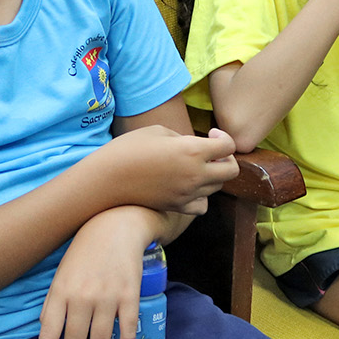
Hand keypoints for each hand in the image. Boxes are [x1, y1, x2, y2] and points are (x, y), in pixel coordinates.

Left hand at [38, 207, 149, 338]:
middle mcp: (81, 298)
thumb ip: (53, 303)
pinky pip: (127, 334)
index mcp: (60, 292)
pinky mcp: (129, 297)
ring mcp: (107, 299)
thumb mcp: (61, 274)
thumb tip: (48, 332)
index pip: (48, 336)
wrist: (116, 226)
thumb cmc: (84, 251)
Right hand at [101, 125, 237, 214]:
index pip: (228, 146)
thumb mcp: (157, 131)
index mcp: (193, 150)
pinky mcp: (177, 206)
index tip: (211, 133)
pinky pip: (202, 205)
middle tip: (212, 153)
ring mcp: (188, 193)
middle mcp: (195, 174)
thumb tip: (194, 146)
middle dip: (226, 159)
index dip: (223, 137)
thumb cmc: (128, 149)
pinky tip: (189, 187)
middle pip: (231, 171)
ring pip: (217, 187)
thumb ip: (183, 138)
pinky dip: (201, 196)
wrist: (107, 180)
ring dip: (213, 175)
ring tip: (196, 167)